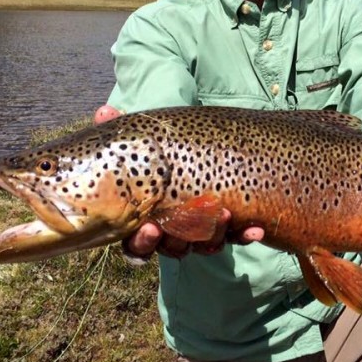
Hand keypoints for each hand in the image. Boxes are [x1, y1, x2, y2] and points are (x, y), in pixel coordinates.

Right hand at [94, 104, 264, 259]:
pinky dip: (245, 234)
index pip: (138, 246)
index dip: (143, 243)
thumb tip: (104, 111)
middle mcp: (172, 232)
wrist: (194, 147)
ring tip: (226, 214)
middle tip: (187, 227)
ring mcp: (200, 231)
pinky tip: (257, 228)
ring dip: (216, 234)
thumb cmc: (157, 149)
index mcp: (143, 219)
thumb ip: (119, 129)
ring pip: (205, 244)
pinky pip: (235, 237)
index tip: (150, 227)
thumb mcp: (139, 139)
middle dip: (180, 240)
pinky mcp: (227, 226)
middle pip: (172, 249)